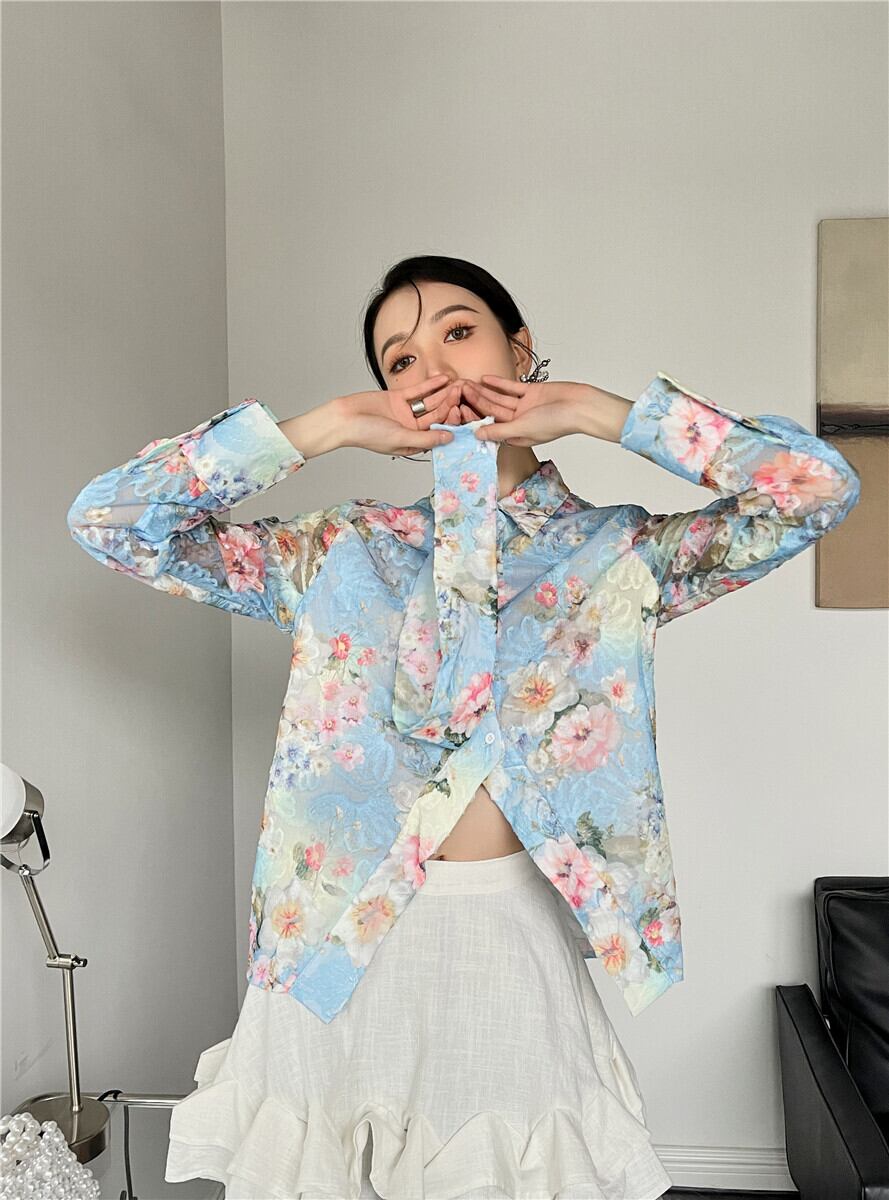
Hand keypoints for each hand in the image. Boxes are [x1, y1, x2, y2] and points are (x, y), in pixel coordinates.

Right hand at [335, 375, 464, 455]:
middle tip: (463, 394)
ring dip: (443, 393)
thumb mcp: (401, 439)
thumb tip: (450, 438)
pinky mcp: (398, 398)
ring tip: (457, 384)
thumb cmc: (367, 435)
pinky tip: (444, 378)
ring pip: (430, 403)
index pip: (438, 433)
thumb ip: (426, 439)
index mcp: (414, 443)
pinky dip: (430, 385)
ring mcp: (406, 413)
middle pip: (437, 416)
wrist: (344, 418)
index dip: (452, 424)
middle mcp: (412, 428)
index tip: (464, 414)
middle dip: (450, 405)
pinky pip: (418, 391)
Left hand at [461, 376, 586, 446]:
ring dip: (484, 391)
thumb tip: (477, 435)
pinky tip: (485, 378)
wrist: (579, 405)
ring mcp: (525, 406)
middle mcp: (519, 421)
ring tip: (467, 383)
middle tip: (458, 392)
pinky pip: (512, 388)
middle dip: (476, 402)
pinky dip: (499, 383)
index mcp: (516, 435)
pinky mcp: (531, 392)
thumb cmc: (556, 422)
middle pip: (492, 411)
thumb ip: (499, 431)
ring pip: (499, 398)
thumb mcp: (523, 428)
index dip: (474, 420)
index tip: (458, 412)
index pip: (490, 428)